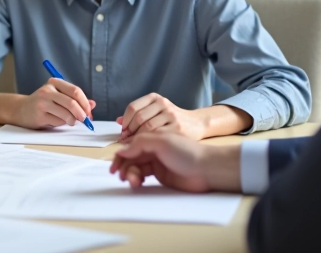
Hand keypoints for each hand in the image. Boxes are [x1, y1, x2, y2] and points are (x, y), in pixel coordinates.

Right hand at [13, 77, 95, 128]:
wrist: (20, 110)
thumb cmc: (43, 103)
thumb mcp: (58, 97)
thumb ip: (75, 100)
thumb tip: (92, 104)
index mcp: (55, 83)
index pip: (75, 91)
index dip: (85, 103)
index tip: (89, 112)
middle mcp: (48, 91)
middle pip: (72, 102)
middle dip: (82, 114)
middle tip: (85, 120)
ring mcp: (42, 103)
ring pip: (66, 114)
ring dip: (72, 120)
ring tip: (70, 121)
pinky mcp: (39, 115)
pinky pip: (58, 122)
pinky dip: (61, 124)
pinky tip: (55, 121)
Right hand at [109, 133, 240, 192]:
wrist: (207, 169)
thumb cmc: (187, 152)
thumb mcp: (161, 141)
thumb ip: (140, 143)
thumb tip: (122, 150)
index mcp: (152, 137)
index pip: (129, 146)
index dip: (120, 156)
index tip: (113, 167)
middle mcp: (153, 149)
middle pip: (130, 158)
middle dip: (124, 167)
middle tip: (123, 177)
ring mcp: (156, 162)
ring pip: (135, 168)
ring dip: (130, 174)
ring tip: (134, 181)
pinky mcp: (160, 175)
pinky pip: (143, 176)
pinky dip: (137, 179)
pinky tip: (138, 182)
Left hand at [117, 93, 205, 142]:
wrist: (196, 123)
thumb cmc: (172, 119)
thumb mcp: (156, 111)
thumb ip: (138, 115)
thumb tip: (118, 120)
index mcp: (155, 98)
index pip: (133, 107)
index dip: (125, 121)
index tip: (123, 131)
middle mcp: (163, 104)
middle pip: (139, 118)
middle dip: (129, 131)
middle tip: (125, 141)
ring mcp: (171, 115)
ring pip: (147, 127)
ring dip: (137, 138)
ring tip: (133, 146)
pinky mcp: (177, 128)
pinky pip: (158, 136)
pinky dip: (148, 143)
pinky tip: (146, 148)